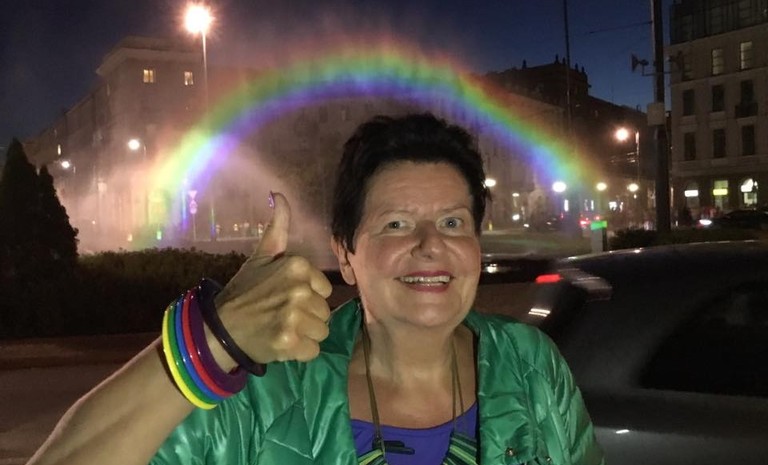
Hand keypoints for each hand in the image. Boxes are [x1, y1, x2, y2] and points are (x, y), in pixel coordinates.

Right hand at [211, 192, 332, 366]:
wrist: (220, 327)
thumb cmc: (245, 292)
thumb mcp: (262, 255)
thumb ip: (277, 227)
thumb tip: (279, 194)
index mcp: (297, 266)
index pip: (325, 290)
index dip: (308, 297)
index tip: (285, 299)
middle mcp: (299, 289)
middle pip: (324, 312)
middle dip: (307, 318)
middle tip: (281, 316)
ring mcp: (294, 317)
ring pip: (321, 332)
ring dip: (305, 336)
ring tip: (282, 330)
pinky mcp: (289, 342)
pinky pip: (313, 351)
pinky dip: (299, 353)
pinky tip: (281, 344)